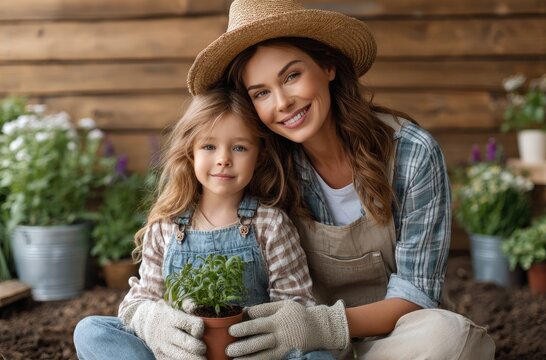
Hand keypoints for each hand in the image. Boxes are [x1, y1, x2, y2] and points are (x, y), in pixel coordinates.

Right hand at [127, 300, 205, 359]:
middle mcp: (167, 333)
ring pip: (182, 357)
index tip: (199, 330)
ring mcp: (162, 346)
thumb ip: (188, 304)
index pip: (193, 325)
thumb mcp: (175, 304)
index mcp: (173, 318)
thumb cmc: (166, 313)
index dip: (199, 328)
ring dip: (195, 358)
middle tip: (203, 348)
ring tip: (201, 358)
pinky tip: (189, 358)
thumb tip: (194, 307)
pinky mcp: (160, 356)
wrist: (144, 322)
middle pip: (189, 344)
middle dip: (200, 348)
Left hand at [226, 300, 348, 359]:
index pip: (257, 321)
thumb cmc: (298, 314)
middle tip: (228, 348)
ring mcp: (284, 347)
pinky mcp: (288, 355)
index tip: (231, 329)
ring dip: (248, 358)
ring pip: (263, 354)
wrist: (320, 328)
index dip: (243, 325)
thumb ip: (265, 308)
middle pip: (258, 339)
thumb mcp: (284, 305)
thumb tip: (245, 310)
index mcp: (277, 319)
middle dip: (242, 344)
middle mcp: (280, 334)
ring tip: (234, 359)